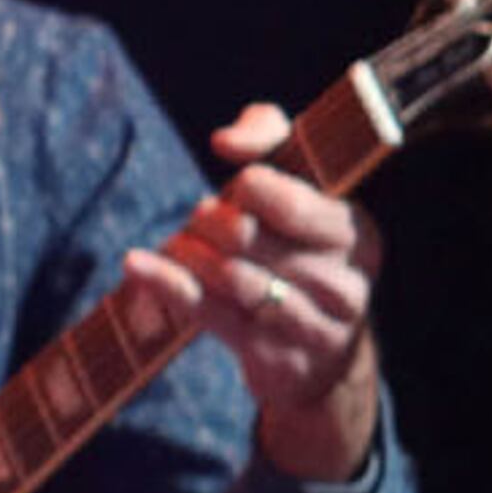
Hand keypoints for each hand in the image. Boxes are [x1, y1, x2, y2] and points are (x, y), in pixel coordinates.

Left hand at [123, 101, 383, 477]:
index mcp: (355, 233)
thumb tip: (226, 141)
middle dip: (208, 220)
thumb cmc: (298, 246)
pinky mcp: (272, 358)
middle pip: (247, 237)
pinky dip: (166, 283)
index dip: (248, 188)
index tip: (238, 185)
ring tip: (178, 242)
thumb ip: (269, 134)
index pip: (288, 203)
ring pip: (228, 276)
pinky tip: (136, 264)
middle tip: (198, 217)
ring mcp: (311, 327)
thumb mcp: (301, 185)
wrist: (323, 357)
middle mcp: (342, 283)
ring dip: (188, 251)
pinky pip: (208, 313)